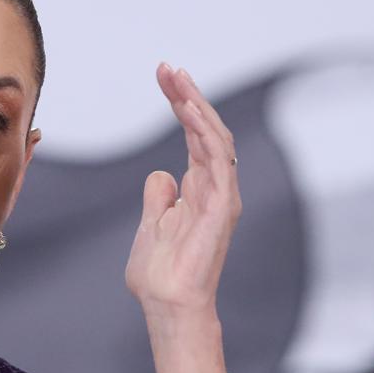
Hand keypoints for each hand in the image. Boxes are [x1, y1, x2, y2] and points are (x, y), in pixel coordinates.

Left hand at [124, 63, 241, 317]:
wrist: (167, 304)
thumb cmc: (160, 274)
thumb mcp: (151, 224)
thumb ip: (159, 197)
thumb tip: (162, 174)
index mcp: (198, 189)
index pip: (193, 135)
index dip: (181, 104)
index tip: (164, 77)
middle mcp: (214, 187)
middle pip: (206, 129)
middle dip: (188, 96)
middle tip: (168, 68)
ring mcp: (221, 196)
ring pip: (214, 139)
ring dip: (196, 106)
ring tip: (177, 79)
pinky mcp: (222, 207)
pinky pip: (218, 162)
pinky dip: (206, 134)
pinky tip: (190, 111)